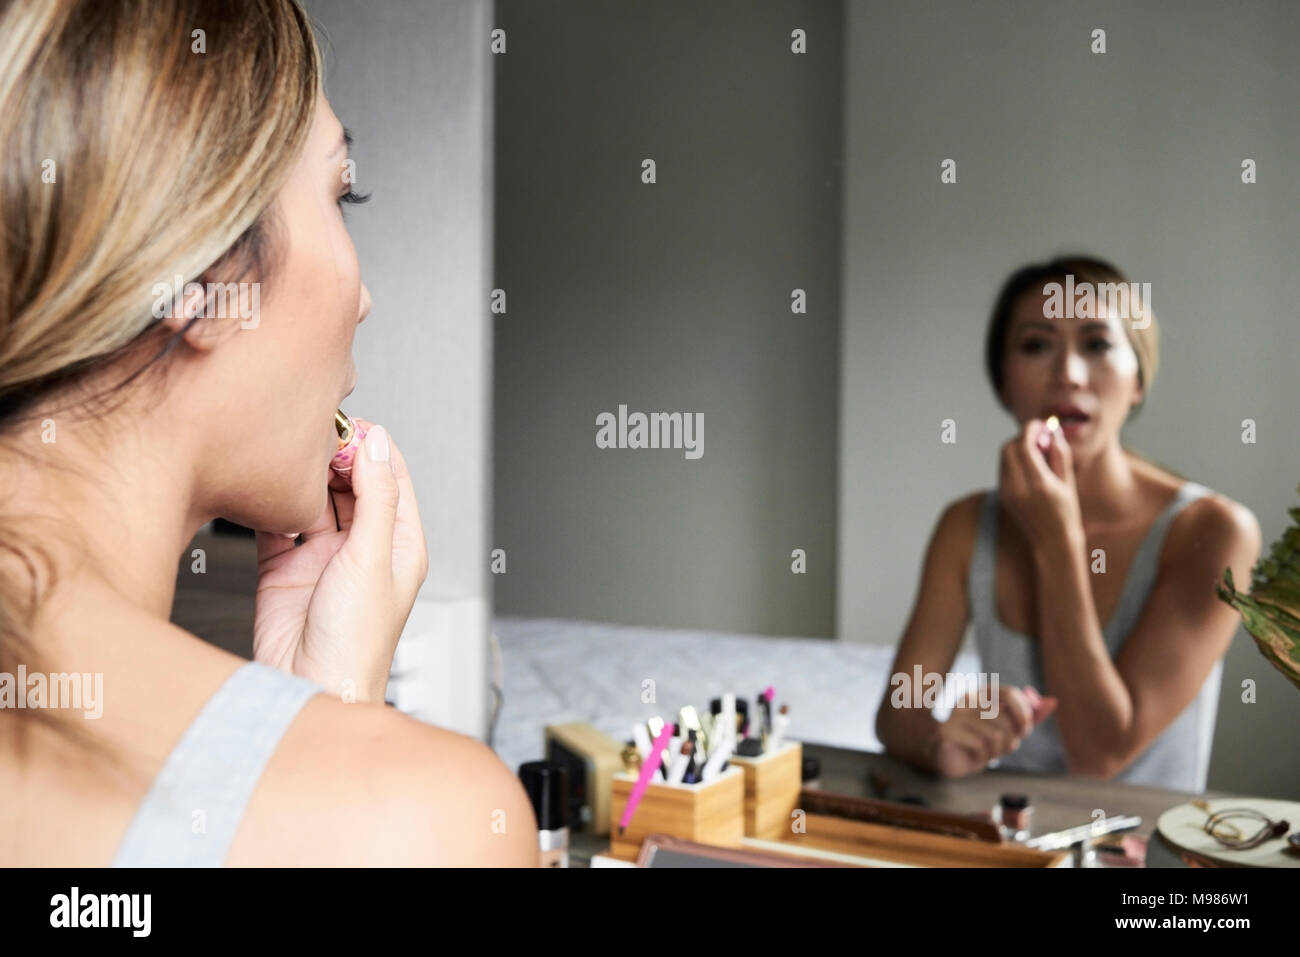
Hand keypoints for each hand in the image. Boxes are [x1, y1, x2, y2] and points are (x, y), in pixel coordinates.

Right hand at [251, 419, 428, 702]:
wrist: (309, 689)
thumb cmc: (356, 643)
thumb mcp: (373, 559)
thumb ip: (376, 498)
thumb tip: (378, 445)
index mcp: (400, 544)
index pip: (392, 477)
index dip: (372, 446)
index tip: (347, 422)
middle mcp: (364, 546)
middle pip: (351, 482)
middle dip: (333, 456)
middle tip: (310, 434)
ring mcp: (325, 556)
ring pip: (314, 499)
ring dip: (303, 477)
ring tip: (287, 454)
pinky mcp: (286, 567)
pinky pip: (278, 524)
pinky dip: (272, 505)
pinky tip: (267, 488)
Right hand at [929, 683, 1057, 777]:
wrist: (950, 757)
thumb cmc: (981, 740)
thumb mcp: (1007, 728)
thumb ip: (1029, 716)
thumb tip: (1053, 702)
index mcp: (983, 693)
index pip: (1010, 693)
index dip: (1024, 713)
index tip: (1026, 731)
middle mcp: (968, 699)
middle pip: (1005, 719)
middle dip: (1011, 739)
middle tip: (1003, 747)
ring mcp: (956, 714)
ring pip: (995, 735)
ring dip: (997, 751)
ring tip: (987, 752)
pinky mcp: (948, 731)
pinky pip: (979, 746)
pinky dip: (983, 757)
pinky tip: (975, 756)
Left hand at [998, 418, 1082, 557]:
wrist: (1052, 541)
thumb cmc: (1067, 511)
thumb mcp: (1068, 481)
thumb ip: (1059, 454)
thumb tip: (1052, 430)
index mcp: (1038, 484)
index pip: (1024, 445)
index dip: (1031, 430)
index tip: (1041, 425)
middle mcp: (1018, 488)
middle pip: (1008, 448)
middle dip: (1023, 438)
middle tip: (1040, 437)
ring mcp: (1007, 493)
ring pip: (1004, 457)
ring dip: (1018, 448)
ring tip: (1039, 454)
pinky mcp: (1003, 496)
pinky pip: (1004, 468)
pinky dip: (1014, 461)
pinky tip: (1031, 467)